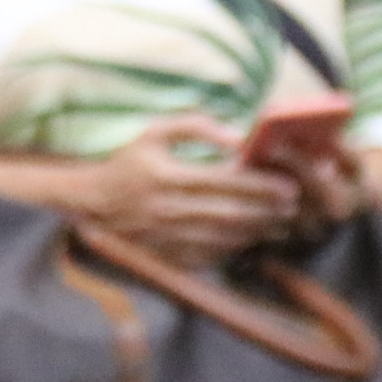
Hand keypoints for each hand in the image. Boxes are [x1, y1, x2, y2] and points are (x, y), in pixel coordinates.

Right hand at [61, 116, 301, 267]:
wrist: (90, 203)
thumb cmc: (126, 163)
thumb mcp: (152, 133)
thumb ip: (193, 126)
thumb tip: (236, 136)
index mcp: (168, 176)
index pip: (225, 182)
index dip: (261, 185)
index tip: (288, 185)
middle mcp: (169, 209)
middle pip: (230, 213)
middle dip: (267, 211)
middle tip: (292, 207)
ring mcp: (168, 236)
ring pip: (223, 237)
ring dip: (256, 232)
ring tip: (279, 224)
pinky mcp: (166, 254)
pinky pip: (208, 256)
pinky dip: (233, 249)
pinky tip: (248, 240)